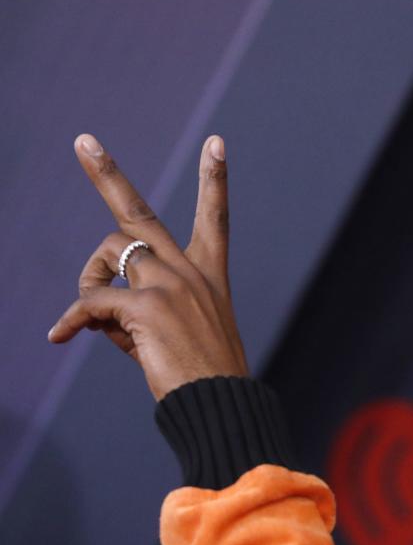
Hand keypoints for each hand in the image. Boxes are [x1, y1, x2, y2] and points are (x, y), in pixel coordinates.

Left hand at [48, 133, 249, 400]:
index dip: (215, 178)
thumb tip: (88, 306)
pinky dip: (72, 319)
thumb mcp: (173, 331)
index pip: (215, 215)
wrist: (218, 403)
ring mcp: (169, 283)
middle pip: (138, 211)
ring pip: (108, 255)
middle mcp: (190, 269)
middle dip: (106, 173)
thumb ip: (135, 307)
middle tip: (83, 140)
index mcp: (209, 273)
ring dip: (89, 282)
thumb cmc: (200, 374)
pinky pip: (92, 301)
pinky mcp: (146, 306)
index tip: (217, 143)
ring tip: (86, 320)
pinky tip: (61, 336)